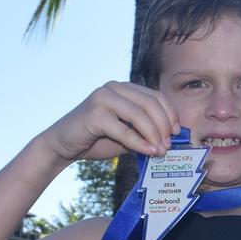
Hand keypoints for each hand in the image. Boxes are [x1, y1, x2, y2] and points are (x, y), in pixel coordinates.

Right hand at [39, 82, 180, 163]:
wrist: (63, 145)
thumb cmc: (96, 139)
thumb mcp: (127, 134)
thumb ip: (145, 132)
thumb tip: (170, 141)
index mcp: (124, 88)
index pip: (156, 96)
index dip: (170, 114)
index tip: (176, 133)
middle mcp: (114, 87)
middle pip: (150, 104)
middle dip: (163, 126)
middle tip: (168, 146)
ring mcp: (103, 97)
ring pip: (139, 115)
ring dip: (153, 135)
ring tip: (160, 151)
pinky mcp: (94, 113)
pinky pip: (124, 129)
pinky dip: (139, 142)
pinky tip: (148, 152)